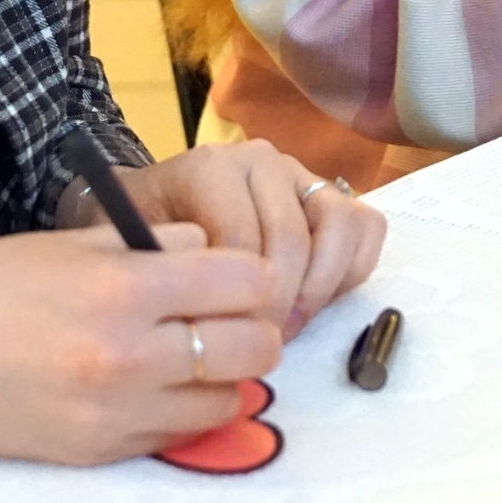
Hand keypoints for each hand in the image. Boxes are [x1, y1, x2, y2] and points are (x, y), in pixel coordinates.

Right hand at [0, 222, 279, 462]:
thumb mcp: (73, 243)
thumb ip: (155, 245)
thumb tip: (217, 253)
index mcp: (123, 287)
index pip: (245, 282)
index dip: (253, 274)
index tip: (241, 274)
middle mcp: (129, 355)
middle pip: (252, 347)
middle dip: (254, 327)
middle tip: (230, 315)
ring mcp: (116, 411)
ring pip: (228, 400)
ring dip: (224, 375)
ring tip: (192, 353)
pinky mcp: (99, 451)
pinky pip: (178, 434)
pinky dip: (183, 409)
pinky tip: (154, 384)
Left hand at [91, 141, 386, 338]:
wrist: (153, 201)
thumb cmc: (144, 232)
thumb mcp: (137, 251)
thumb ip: (165, 277)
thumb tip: (201, 326)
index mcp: (211, 168)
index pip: (242, 240)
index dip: (241, 301)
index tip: (232, 341)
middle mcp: (261, 159)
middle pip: (291, 237)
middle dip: (282, 302)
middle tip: (265, 343)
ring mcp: (300, 172)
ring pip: (340, 223)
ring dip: (322, 285)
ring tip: (293, 322)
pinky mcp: (329, 192)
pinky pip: (365, 226)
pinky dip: (350, 268)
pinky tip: (317, 299)